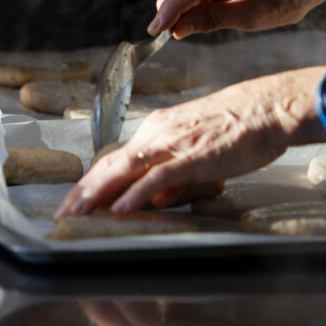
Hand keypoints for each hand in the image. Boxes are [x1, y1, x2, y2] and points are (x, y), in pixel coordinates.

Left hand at [56, 67, 325, 217]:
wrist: (264, 109)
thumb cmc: (238, 129)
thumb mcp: (199, 152)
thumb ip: (174, 176)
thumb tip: (155, 200)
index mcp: (157, 130)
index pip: (114, 160)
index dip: (90, 184)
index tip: (74, 203)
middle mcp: (156, 134)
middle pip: (109, 166)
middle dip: (82, 194)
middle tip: (61, 216)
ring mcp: (172, 145)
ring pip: (124, 171)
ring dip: (97, 196)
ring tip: (77, 216)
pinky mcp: (191, 157)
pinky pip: (157, 178)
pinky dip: (135, 195)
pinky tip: (120, 210)